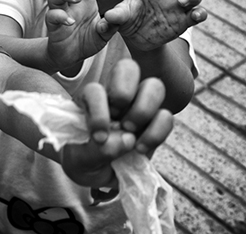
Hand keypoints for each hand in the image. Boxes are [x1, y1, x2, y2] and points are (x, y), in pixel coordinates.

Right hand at [45, 0, 116, 71]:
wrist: (71, 57)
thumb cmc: (87, 42)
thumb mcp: (103, 35)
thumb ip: (111, 26)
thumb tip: (113, 17)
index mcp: (85, 2)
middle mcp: (71, 5)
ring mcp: (60, 14)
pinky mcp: (52, 26)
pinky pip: (51, 16)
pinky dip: (60, 16)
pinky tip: (71, 22)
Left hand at [61, 59, 172, 186]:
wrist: (100, 178)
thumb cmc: (84, 162)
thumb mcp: (79, 161)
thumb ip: (95, 151)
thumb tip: (126, 139)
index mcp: (90, 101)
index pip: (95, 89)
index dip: (98, 110)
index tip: (98, 137)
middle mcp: (115, 98)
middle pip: (128, 67)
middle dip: (124, 90)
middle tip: (118, 120)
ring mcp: (138, 108)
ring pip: (154, 85)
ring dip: (144, 110)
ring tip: (130, 132)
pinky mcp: (156, 124)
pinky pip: (166, 116)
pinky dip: (157, 133)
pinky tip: (139, 148)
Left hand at [99, 0, 206, 51]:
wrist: (136, 39)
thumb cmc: (127, 20)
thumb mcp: (120, 16)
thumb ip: (117, 15)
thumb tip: (109, 17)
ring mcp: (177, 6)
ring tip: (181, 2)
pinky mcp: (184, 21)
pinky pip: (198, 13)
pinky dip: (200, 13)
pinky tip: (196, 15)